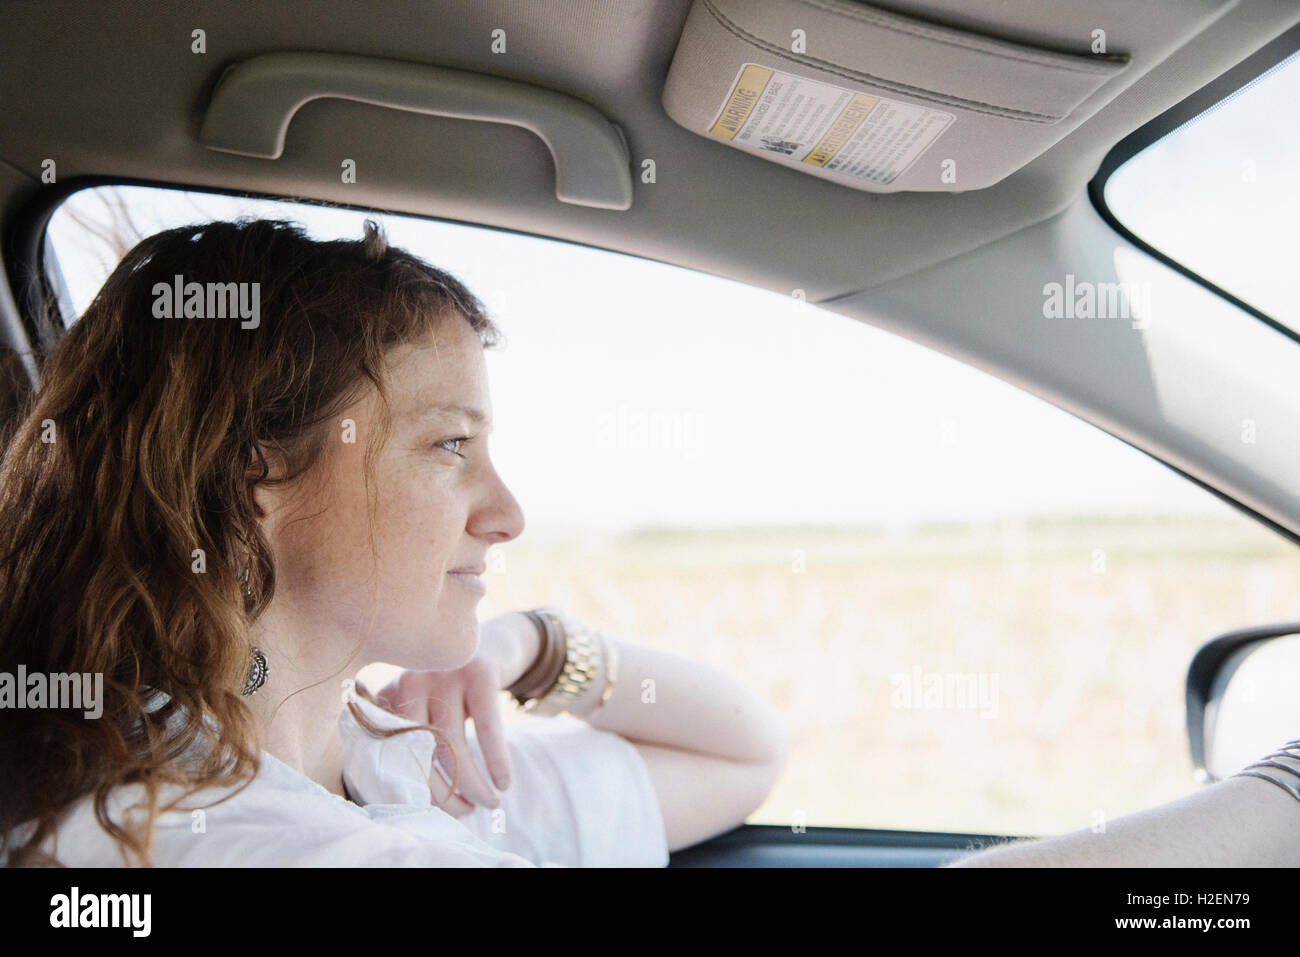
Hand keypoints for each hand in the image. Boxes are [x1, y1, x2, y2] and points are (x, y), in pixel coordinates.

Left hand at [366, 621, 523, 816]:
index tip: (432, 814)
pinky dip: (497, 761)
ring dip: (474, 784)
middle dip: (445, 794)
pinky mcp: (479, 670)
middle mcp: (409, 681)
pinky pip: (487, 728)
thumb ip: (407, 742)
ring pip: (452, 745)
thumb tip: (413, 805)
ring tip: (490, 803)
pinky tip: (505, 782)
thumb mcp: (423, 707)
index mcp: (388, 697)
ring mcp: (444, 673)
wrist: (490, 640)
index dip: (413, 791)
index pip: (391, 757)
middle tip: (467, 812)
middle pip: (419, 753)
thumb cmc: (452, 691)